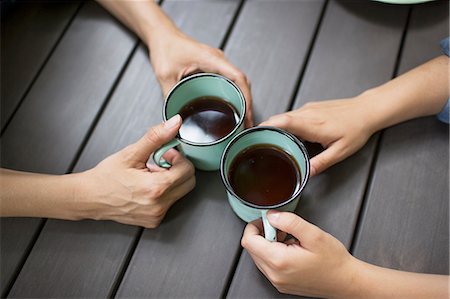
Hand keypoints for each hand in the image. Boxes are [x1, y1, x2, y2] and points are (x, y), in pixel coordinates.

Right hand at [80, 114, 194, 227]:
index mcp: (156, 188)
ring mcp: (157, 215)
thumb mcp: (131, 153)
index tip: (165, 154)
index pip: (187, 169)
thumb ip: (157, 137)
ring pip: (181, 192)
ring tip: (149, 175)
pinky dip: (164, 192)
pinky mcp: (154, 220)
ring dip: (170, 180)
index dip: (178, 157)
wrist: (89, 197)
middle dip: (178, 168)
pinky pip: (170, 202)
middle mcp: (159, 205)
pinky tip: (147, 187)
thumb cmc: (106, 177)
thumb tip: (175, 123)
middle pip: (189, 182)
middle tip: (159, 163)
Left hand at [149, 30, 252, 126]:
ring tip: (242, 118)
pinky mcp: (213, 67)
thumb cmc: (165, 47)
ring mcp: (218, 63)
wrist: (161, 35)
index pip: (238, 77)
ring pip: (238, 81)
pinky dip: (234, 93)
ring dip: (242, 98)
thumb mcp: (165, 76)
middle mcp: (218, 60)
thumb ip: (170, 97)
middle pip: (242, 81)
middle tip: (247, 122)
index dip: (246, 96)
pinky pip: (229, 80)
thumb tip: (173, 118)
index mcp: (211, 59)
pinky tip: (231, 106)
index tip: (247, 113)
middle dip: (247, 102)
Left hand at [241, 211, 357, 297]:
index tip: (267, 220)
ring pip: (259, 256)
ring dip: (269, 244)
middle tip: (282, 229)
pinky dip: (274, 254)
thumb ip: (289, 221)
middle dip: (263, 234)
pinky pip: (268, 265)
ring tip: (289, 239)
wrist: (345, 282)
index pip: (248, 241)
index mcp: (279, 261)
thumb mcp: (313, 234)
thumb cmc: (334, 262)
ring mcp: (277, 281)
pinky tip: (291, 249)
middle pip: (252, 248)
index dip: (255, 225)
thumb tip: (271, 216)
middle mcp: (274, 274)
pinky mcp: (281, 284)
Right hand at [260, 97, 374, 175]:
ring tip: (270, 140)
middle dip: (265, 129)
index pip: (283, 122)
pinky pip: (291, 115)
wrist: (367, 110)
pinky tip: (287, 134)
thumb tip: (305, 174)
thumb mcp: (340, 152)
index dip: (266, 127)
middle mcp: (307, 113)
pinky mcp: (310, 108)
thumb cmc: (356, 129)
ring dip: (275, 126)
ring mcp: (308, 109)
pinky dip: (284, 123)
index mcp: (313, 125)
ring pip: (284, 116)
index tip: (254, 134)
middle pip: (278, 118)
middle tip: (257, 142)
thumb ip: (321, 163)